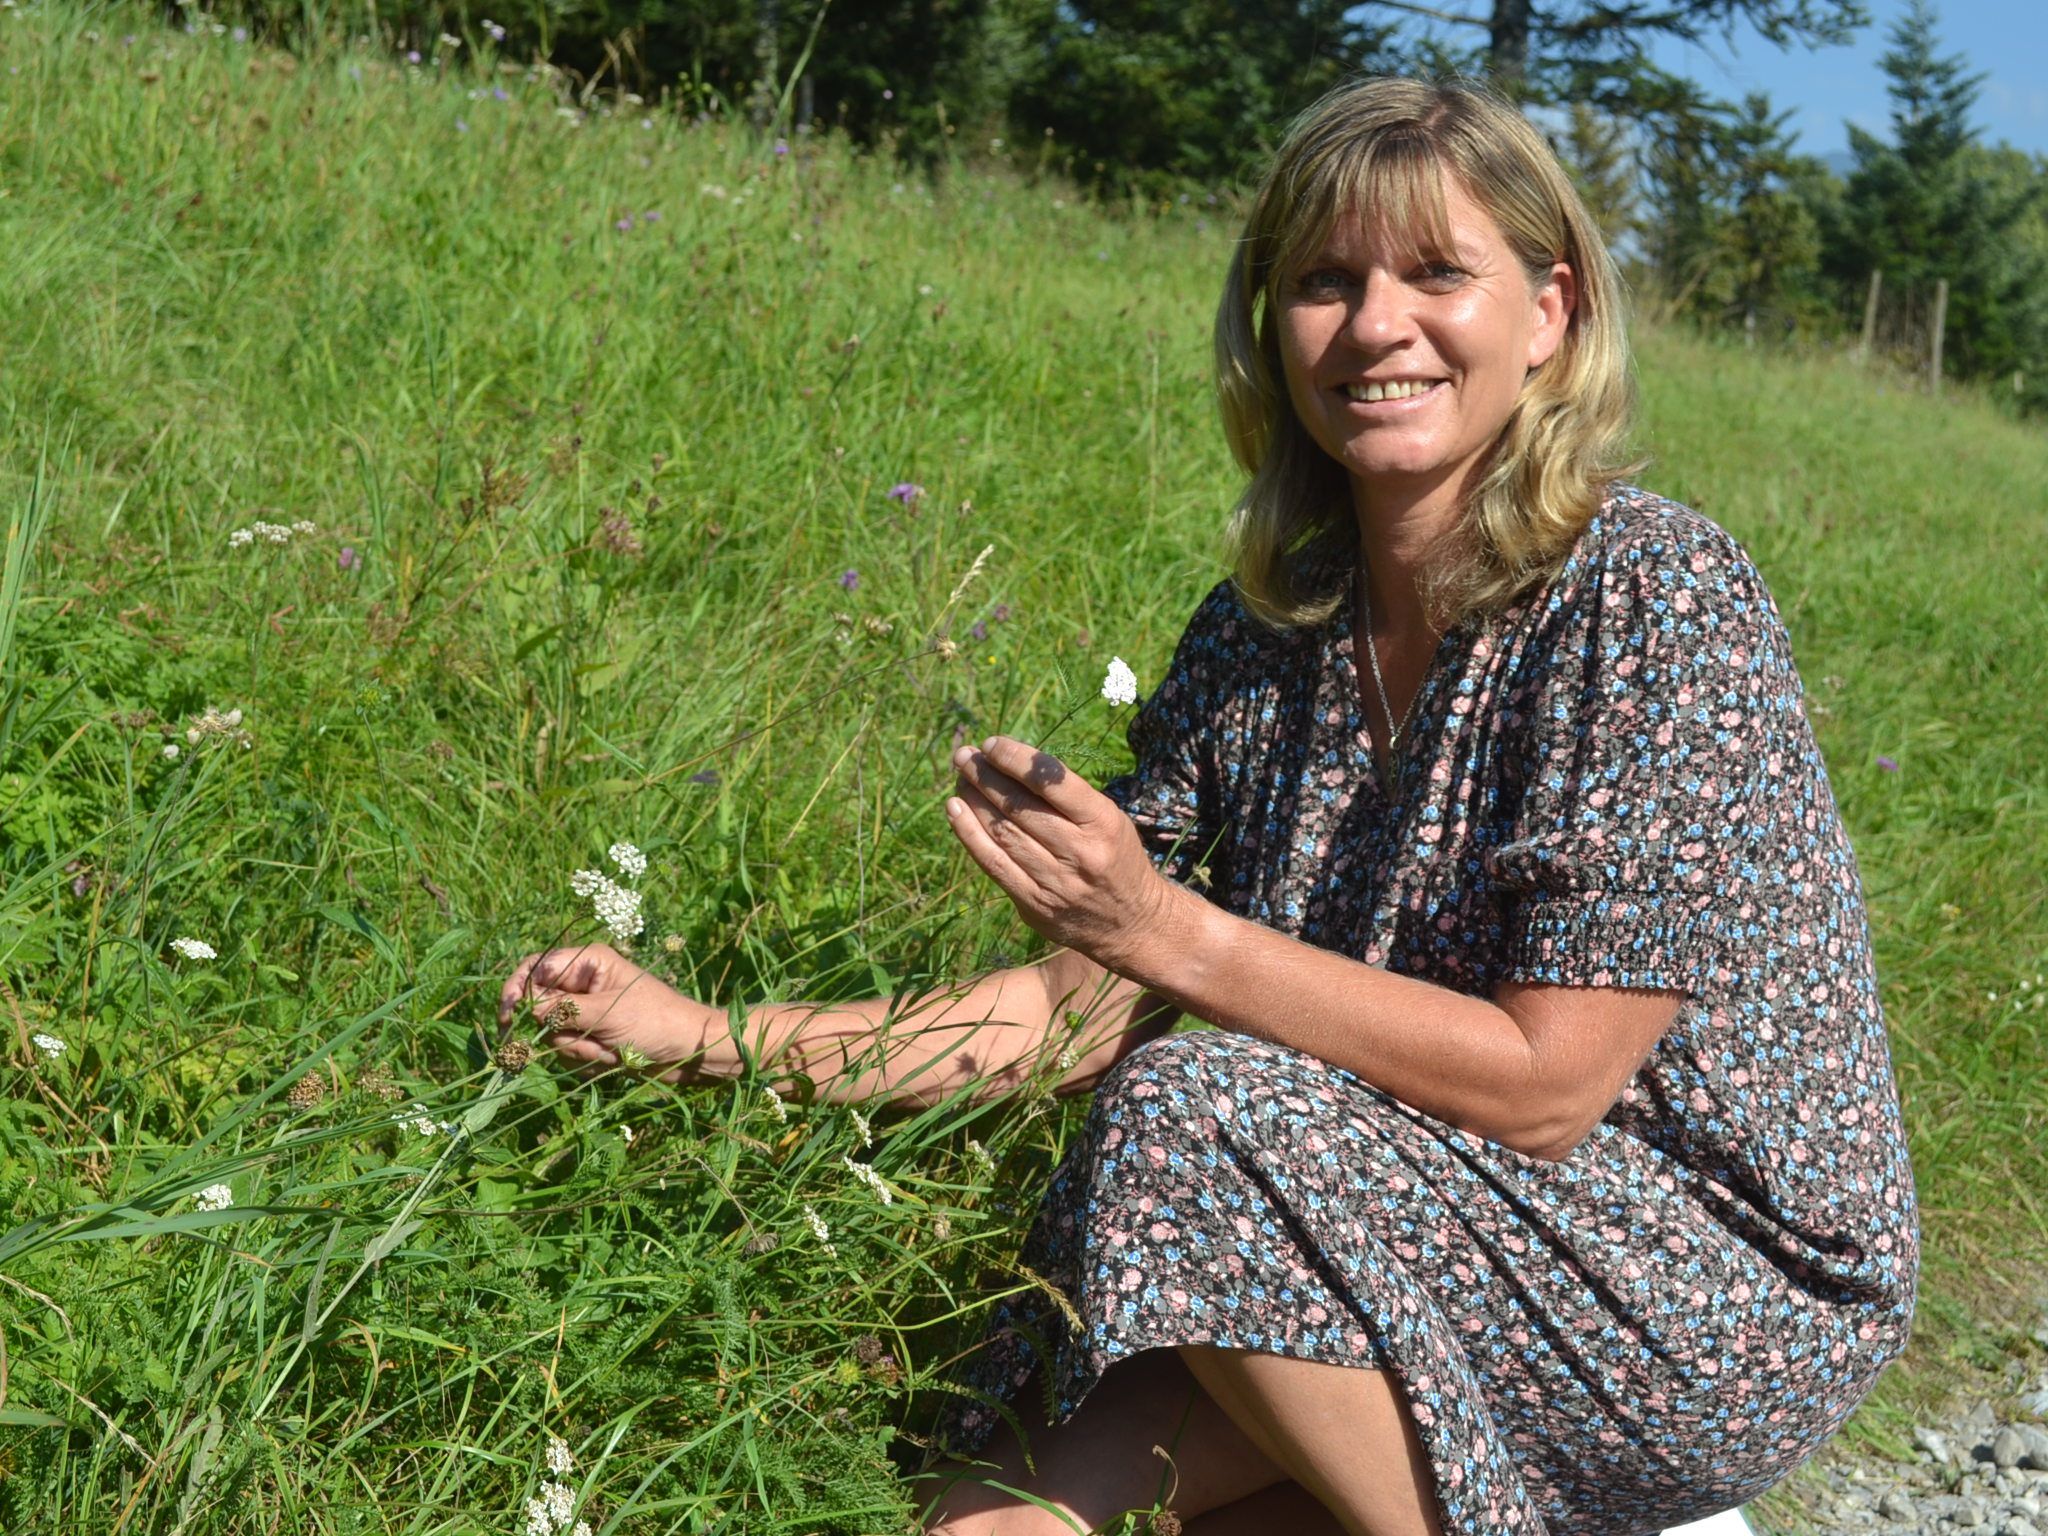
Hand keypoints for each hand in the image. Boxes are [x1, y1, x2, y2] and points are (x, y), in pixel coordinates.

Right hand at [497, 942, 719, 1081]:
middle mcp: (581, 984)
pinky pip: (566, 1050)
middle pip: (537, 1006)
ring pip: (550, 1034)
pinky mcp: (590, 1036)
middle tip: (584, 1043)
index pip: (535, 968)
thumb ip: (561, 1010)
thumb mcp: (607, 1013)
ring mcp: (584, 1012)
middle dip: (557, 1031)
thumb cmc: (656, 1022)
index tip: (509, 1017)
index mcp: (587, 963)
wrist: (690, 1052)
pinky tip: (611, 1059)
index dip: (516, 991)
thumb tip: (522, 1007)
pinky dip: (585, 1059)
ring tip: (608, 1051)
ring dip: (576, 1048)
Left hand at [946, 735, 1180, 976]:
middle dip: (986, 776)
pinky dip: (969, 834)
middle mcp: (1080, 853)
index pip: (1052, 782)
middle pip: (1021, 807)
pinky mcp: (1034, 905)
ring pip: (1003, 833)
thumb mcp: (1109, 820)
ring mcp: (1055, 883)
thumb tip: (1009, 764)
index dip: (1015, 759)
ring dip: (974, 800)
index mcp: (1103, 823)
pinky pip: (993, 864)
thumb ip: (1067, 798)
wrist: (1132, 924)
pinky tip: (955, 810)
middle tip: (965, 756)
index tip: (991, 743)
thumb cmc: (1115, 857)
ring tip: (961, 777)